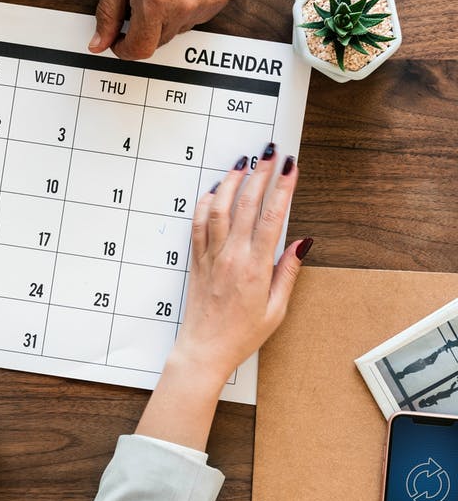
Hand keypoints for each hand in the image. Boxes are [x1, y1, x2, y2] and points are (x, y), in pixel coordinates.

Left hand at [89, 0, 236, 59]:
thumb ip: (107, 13)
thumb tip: (99, 43)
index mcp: (155, 1)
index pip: (140, 49)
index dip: (124, 49)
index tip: (119, 40)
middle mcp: (184, 6)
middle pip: (158, 41)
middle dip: (143, 28)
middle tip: (137, 0)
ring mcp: (205, 2)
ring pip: (177, 30)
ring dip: (164, 19)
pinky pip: (196, 18)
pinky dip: (184, 9)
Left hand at [136, 148, 309, 450]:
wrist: (204, 348)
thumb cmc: (242, 334)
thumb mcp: (276, 309)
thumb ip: (288, 271)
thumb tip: (303, 241)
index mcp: (255, 268)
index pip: (271, 218)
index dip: (282, 188)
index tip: (290, 167)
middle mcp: (230, 256)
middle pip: (245, 205)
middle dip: (260, 174)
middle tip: (270, 152)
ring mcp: (210, 255)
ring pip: (218, 208)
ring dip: (230, 182)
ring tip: (243, 162)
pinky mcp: (196, 259)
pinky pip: (198, 223)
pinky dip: (205, 202)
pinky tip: (213, 190)